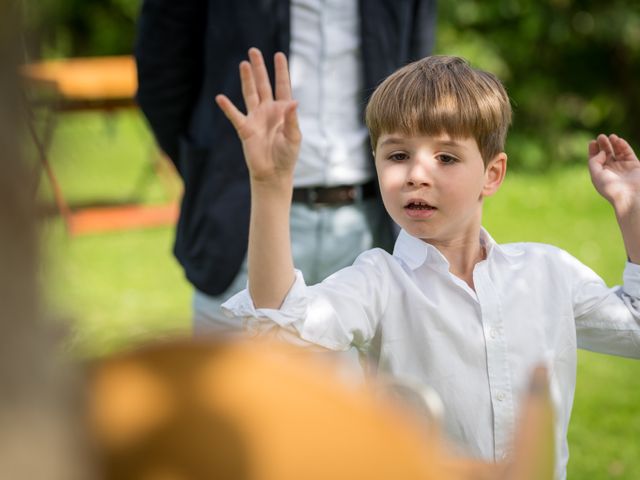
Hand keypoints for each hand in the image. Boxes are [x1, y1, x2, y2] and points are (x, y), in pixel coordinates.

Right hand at [216, 48, 300, 184]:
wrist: (273, 174)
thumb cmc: (287, 156)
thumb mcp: (294, 137)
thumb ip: (292, 119)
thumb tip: (294, 101)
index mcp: (283, 111)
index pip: (282, 86)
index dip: (281, 71)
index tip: (279, 54)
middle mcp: (268, 111)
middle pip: (263, 85)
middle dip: (259, 68)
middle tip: (254, 51)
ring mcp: (256, 118)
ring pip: (250, 94)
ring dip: (246, 79)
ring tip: (243, 64)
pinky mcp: (245, 129)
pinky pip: (235, 115)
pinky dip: (228, 107)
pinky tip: (220, 98)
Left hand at [588, 134, 639, 215]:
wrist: (630, 195)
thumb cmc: (611, 187)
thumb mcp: (596, 175)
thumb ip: (595, 162)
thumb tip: (602, 151)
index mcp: (600, 174)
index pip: (595, 160)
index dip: (593, 150)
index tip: (592, 142)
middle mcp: (611, 170)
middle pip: (606, 154)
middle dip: (603, 145)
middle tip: (601, 137)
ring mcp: (623, 167)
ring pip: (617, 152)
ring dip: (613, 143)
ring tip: (611, 136)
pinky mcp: (634, 165)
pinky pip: (628, 153)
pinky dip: (623, 146)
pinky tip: (618, 140)